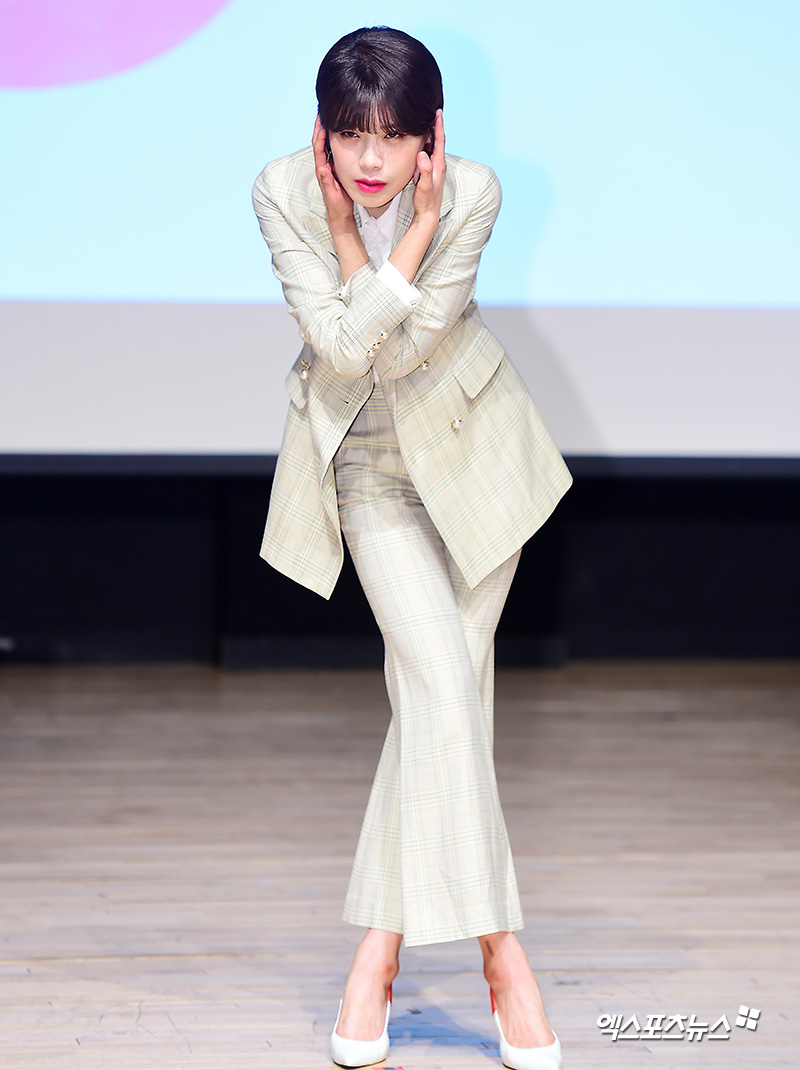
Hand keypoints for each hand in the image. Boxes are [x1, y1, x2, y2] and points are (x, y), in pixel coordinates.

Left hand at [312, 117, 354, 232]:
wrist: (339, 213)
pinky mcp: (333, 168)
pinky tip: (337, 132)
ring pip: (324, 145)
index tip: (322, 120)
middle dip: (320, 127)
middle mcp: (323, 166)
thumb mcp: (333, 195)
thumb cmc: (337, 205)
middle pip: (319, 142)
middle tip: (323, 111)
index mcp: (322, 170)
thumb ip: (327, 182)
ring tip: (328, 116)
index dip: (319, 134)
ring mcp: (327, 166)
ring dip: (325, 131)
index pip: (318, 148)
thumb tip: (322, 169)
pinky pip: (331, 150)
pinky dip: (332, 139)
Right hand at [412, 109, 445, 225]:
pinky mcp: (428, 171)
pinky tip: (419, 141)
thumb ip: (425, 171)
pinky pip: (427, 153)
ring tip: (425, 122)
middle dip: (434, 125)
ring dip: (430, 133)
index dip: (439, 126)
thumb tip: (422, 154)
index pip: (440, 140)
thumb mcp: (425, 186)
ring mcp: (433, 168)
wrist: (428, 214)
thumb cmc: (427, 201)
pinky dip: (424, 144)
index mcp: (438, 164)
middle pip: (437, 140)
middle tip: (430, 112)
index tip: (438, 112)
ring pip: (432, 146)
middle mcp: (438, 164)